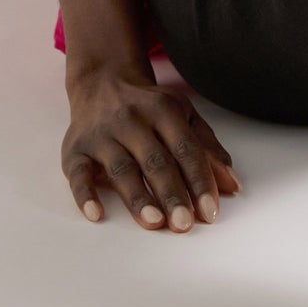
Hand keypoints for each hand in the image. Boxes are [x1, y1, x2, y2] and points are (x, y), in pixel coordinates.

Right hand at [62, 62, 240, 231]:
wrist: (102, 82)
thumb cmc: (149, 108)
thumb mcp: (183, 116)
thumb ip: (207, 148)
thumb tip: (232, 186)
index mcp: (164, 110)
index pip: (186, 149)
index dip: (200, 180)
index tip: (210, 211)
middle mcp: (132, 120)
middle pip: (155, 160)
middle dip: (171, 193)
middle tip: (183, 224)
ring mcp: (101, 134)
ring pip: (121, 169)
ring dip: (137, 197)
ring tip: (154, 222)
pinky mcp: (75, 149)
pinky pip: (78, 173)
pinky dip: (85, 195)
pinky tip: (96, 215)